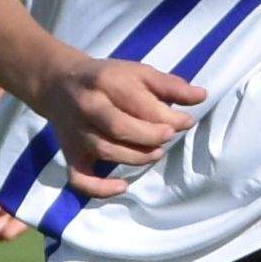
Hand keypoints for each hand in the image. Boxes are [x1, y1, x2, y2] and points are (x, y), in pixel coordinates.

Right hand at [33, 47, 205, 199]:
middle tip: (168, 136)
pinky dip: (100, 189)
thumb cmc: (107, 79)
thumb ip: (170, 85)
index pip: (139, 104)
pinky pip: (80, 179)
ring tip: (155, 153)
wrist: (58, 83)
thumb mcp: (137, 72)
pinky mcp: (70, 155)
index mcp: (104, 82)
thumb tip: (202, 95)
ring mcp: (75, 134)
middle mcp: (86, 107)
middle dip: (151, 137)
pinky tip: (123, 186)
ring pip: (106, 152)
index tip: (185, 121)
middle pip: (120, 128)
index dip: (168, 117)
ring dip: (136, 157)